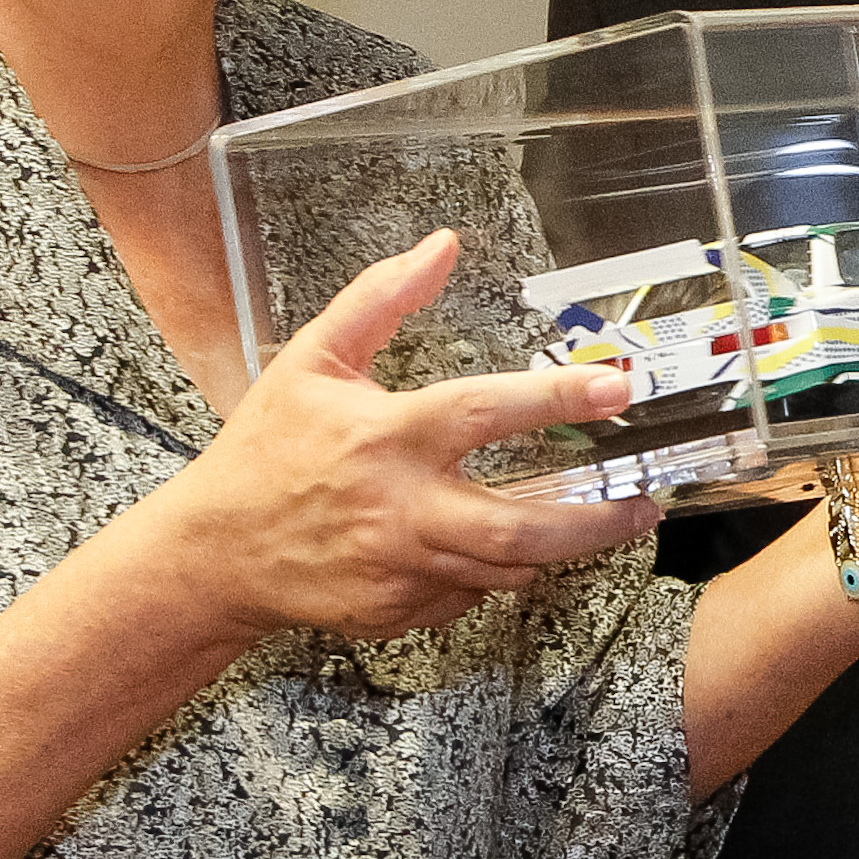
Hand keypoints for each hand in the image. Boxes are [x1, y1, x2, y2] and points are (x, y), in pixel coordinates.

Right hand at [145, 232, 660, 642]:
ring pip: (505, 569)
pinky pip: (469, 594)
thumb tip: (442, 245)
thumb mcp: (313, 361)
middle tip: (645, 500)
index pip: (485, 413)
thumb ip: (380, 299)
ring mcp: (400, 570)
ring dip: (556, 546)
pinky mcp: (397, 612)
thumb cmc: (265, 450)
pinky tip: (502, 546)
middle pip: (519, 526)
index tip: (617, 387)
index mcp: (386, 437)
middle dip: (595, 520)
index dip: (558, 399)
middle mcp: (400, 510)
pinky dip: (494, 571)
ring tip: (602, 519)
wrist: (213, 555)